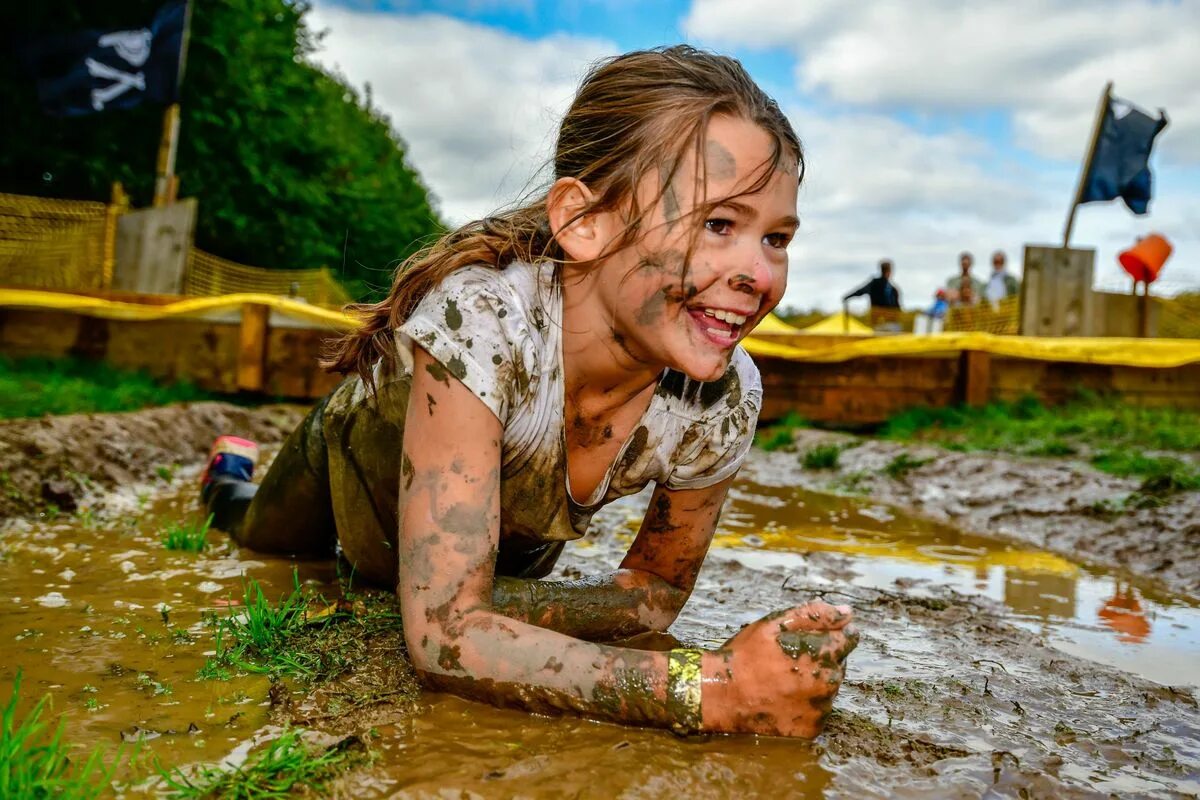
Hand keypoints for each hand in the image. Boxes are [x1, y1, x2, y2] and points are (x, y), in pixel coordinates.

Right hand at [700, 601, 857, 736]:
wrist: (721, 696)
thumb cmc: (746, 654)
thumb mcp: (774, 624)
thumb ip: (814, 615)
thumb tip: (847, 612)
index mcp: (822, 653)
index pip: (849, 638)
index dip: (831, 634)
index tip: (811, 639)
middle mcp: (828, 682)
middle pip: (840, 663)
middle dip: (822, 658)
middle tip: (788, 659)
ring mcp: (821, 708)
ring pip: (829, 687)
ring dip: (815, 681)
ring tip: (783, 679)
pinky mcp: (812, 729)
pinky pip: (818, 711)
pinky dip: (807, 704)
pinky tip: (784, 697)